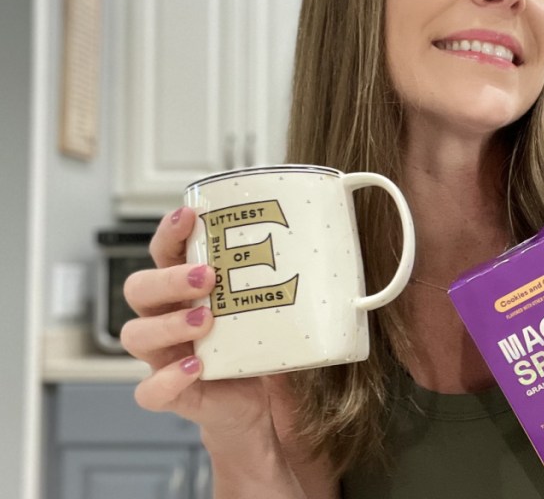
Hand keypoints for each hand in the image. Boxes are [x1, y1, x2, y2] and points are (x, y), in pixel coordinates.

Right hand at [121, 207, 275, 439]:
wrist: (263, 405)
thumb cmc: (262, 347)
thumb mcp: (275, 309)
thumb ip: (288, 281)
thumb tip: (330, 248)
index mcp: (186, 290)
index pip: (164, 253)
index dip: (169, 233)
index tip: (189, 215)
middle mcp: (167, 318)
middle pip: (139, 289)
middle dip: (168, 278)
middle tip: (207, 276)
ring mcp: (164, 356)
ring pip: (136, 334)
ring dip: (168, 324)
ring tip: (205, 319)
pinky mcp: (172, 393)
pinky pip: (150, 390)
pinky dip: (167, 378)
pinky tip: (194, 367)